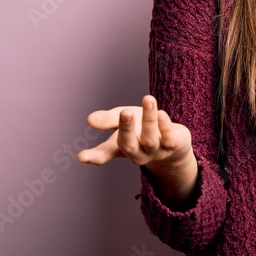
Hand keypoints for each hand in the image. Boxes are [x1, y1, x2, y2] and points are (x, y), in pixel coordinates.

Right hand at [77, 95, 191, 169]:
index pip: (105, 154)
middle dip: (126, 128)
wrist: (174, 141)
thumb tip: (90, 120)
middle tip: (125, 112)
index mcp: (121, 147)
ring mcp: (155, 151)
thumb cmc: (142, 128)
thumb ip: (109, 119)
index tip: (81, 156)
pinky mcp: (173, 146)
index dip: (93, 156)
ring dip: (149, 118)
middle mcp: (137, 153)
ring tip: (148, 99)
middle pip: (129, 145)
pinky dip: (165, 126)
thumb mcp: (124, 120)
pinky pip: (169, 138)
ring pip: (150, 138)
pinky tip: (162, 114)